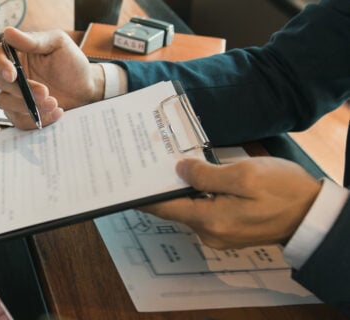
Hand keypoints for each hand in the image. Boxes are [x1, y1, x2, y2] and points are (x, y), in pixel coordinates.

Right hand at [0, 27, 103, 128]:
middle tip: (45, 93)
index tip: (13, 75)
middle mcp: (11, 75)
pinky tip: (55, 113)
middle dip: (23, 90)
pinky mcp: (20, 113)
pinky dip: (35, 119)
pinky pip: (17, 120)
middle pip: (0, 82)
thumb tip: (8, 33)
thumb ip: (34, 40)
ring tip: (53, 104)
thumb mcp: (57, 44)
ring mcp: (14, 95)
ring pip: (4, 102)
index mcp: (16, 54)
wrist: (86, 88)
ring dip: (27, 105)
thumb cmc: (71, 62)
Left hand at [140, 157, 321, 248]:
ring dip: (181, 188)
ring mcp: (219, 232)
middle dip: (161, 186)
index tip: (126, 181)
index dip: (143, 194)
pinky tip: (196, 177)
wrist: (315, 214)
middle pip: (174, 208)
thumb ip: (207, 174)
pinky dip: (197, 194)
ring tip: (169, 164)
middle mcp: (209, 232)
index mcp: (209, 220)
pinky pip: (204, 209)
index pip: (163, 208)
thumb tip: (179, 171)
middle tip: (147, 162)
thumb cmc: (285, 192)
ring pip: (189, 207)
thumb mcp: (244, 175)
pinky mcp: (229, 227)